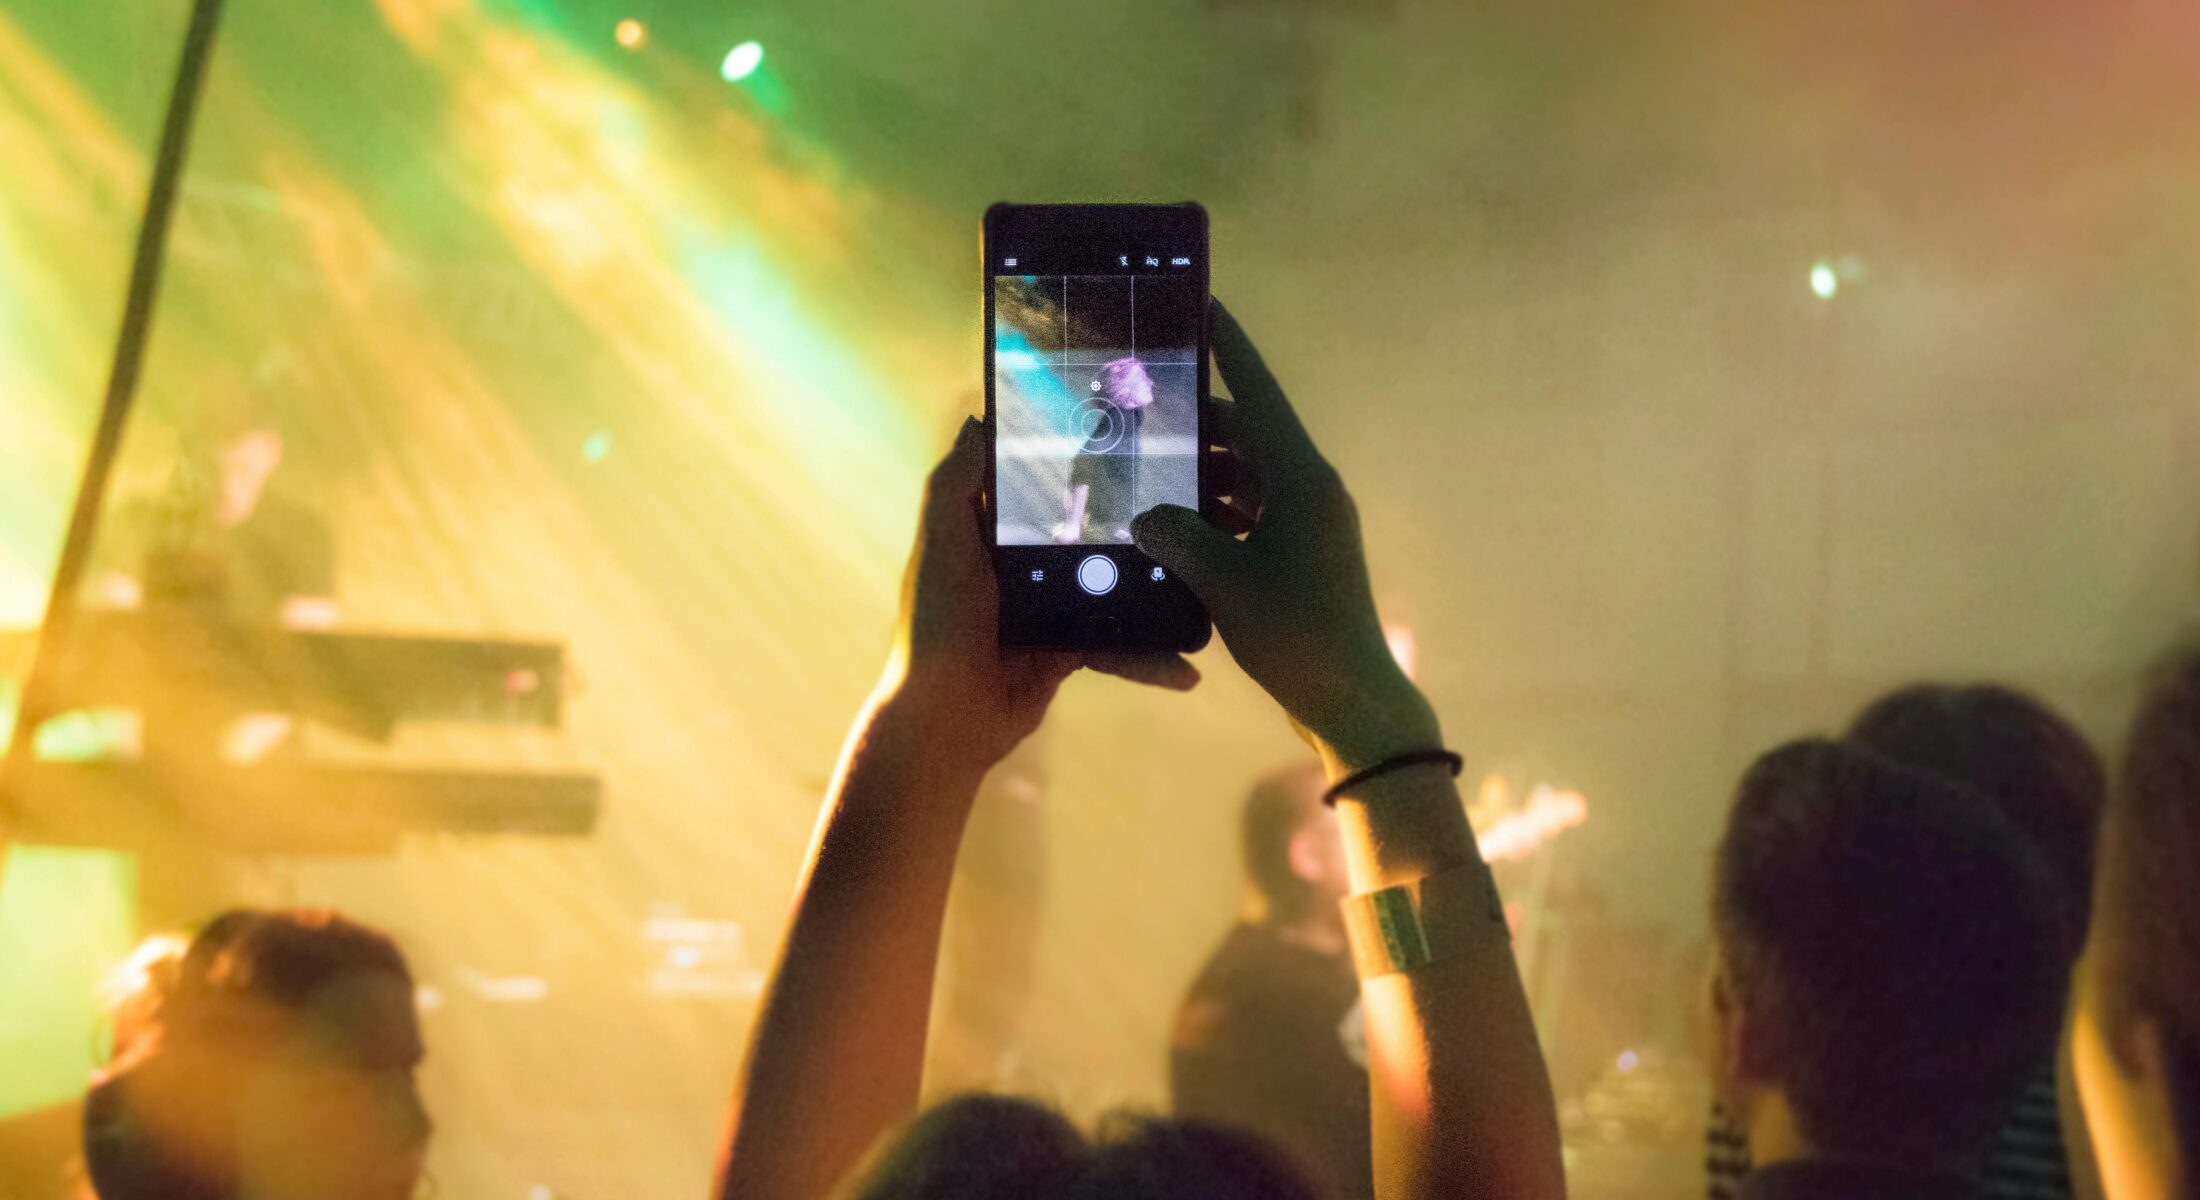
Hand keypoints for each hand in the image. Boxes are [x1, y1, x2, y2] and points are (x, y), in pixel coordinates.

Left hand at [885, 417, 1197, 773]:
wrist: (946, 718)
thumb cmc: (938, 623)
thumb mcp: (941, 542)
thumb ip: (956, 483)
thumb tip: (979, 421)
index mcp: (992, 529)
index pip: (1042, 481)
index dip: (1084, 458)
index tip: (1138, 435)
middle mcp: (1024, 561)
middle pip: (1093, 527)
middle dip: (1143, 517)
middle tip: (1201, 500)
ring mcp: (1052, 606)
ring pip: (1117, 584)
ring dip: (1161, 585)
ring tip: (1208, 575)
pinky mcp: (1070, 649)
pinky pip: (1120, 645)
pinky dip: (1149, 658)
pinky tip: (1186, 667)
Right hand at [1132, 301, 1436, 771]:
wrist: (1350, 700)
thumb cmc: (1295, 632)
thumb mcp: (1223, 581)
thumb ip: (1177, 536)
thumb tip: (1145, 513)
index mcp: (1300, 478)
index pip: (1259, 393)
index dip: (1229, 348)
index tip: (1204, 303)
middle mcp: (1309, 490)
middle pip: (1246, 436)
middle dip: (1193, 425)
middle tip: (1136, 414)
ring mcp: (1309, 525)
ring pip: (1245, 479)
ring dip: (1199, 476)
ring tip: (1140, 472)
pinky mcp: (1302, 559)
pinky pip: (1250, 516)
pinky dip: (1213, 515)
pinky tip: (1169, 528)